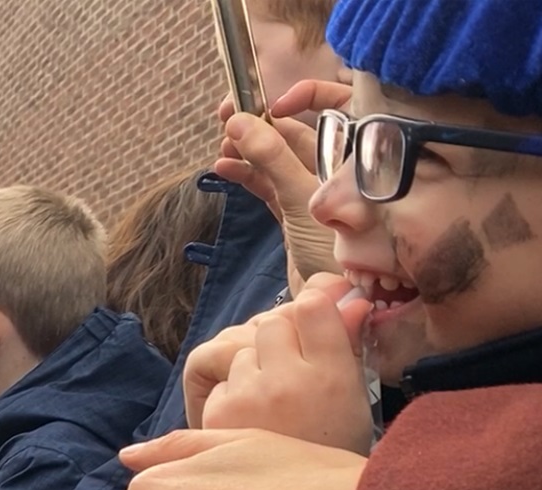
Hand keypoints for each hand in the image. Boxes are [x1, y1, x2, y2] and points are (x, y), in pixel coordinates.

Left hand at [192, 276, 373, 453]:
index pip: (311, 306)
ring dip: (254, 368)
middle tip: (292, 373)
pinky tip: (253, 423)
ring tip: (274, 406)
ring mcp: (249, 397)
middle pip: (271, 323)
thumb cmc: (336, 452)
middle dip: (279, 341)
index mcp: (333, 377)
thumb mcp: (355, 401)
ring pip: (242, 351)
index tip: (316, 323)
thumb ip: (348, 347)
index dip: (312, 311)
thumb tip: (352, 299)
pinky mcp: (218, 415)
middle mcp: (289, 382)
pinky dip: (233, 395)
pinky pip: (222, 382)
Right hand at [215, 80, 351, 292]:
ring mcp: (314, 190)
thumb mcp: (303, 198)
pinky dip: (246, 175)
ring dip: (249, 149)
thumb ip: (272, 159)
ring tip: (222, 145)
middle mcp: (338, 167)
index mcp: (355, 153)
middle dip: (263, 122)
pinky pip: (268, 185)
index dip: (307, 96)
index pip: (338, 104)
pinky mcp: (293, 213)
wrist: (335, 304)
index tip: (273, 104)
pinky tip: (223, 168)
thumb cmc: (336, 252)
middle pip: (299, 130)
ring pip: (278, 158)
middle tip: (227, 114)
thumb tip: (239, 121)